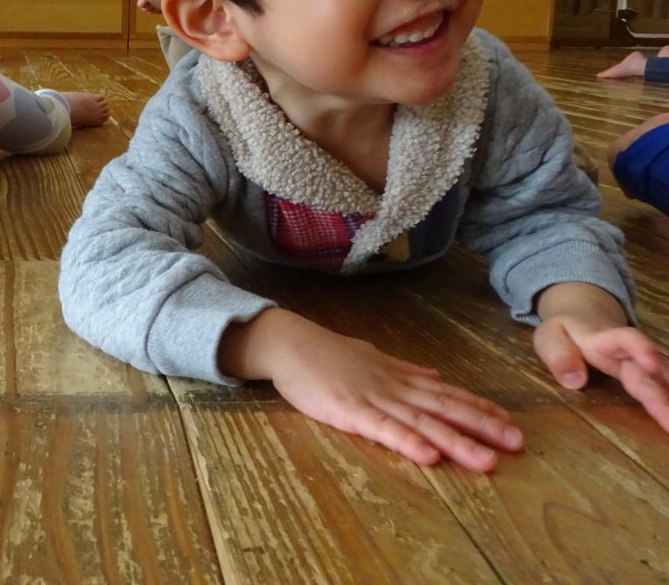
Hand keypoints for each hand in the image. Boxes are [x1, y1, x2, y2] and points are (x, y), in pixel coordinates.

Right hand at [225, 310, 523, 471]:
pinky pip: (383, 428)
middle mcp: (393, 386)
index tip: (508, 421)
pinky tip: (430, 456)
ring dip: (456, 442)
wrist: (287, 342)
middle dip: (482, 426)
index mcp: (397, 375)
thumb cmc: (324, 353)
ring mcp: (373, 397)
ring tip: (487, 461)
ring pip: (421, 422)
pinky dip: (408, 442)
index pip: (446, 391)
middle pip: (444, 407)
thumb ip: (403, 369)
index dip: (478, 406)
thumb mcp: (370, 356)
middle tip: (517, 443)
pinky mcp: (349, 410)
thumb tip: (434, 375)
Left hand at [534, 314, 668, 430]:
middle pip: (651, 374)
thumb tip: (575, 382)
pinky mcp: (650, 376)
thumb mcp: (550, 338)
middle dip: (663, 398)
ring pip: (666, 382)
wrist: (585, 316)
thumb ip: (558, 356)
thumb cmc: (565, 331)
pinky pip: (666, 388)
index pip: (625, 339)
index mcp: (604, 339)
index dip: (639, 348)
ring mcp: (644, 365)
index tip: (651, 364)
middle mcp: (631, 353)